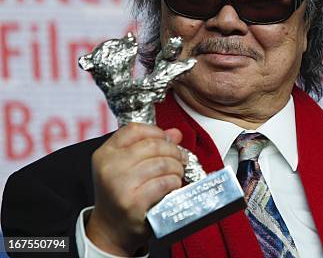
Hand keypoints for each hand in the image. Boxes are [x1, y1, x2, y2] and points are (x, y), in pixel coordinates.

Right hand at [86, 123, 184, 254]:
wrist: (111, 230)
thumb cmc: (121, 194)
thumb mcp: (127, 166)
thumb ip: (148, 145)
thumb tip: (174, 133)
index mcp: (105, 154)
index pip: (135, 129)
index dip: (157, 132)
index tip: (168, 140)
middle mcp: (109, 167)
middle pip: (152, 145)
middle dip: (173, 150)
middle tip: (181, 157)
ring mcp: (120, 185)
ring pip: (162, 163)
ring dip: (177, 167)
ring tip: (177, 173)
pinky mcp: (133, 203)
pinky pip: (164, 183)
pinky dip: (174, 182)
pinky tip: (173, 185)